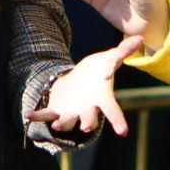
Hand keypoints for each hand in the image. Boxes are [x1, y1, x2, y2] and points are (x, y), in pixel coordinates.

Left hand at [27, 34, 145, 133]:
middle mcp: (88, 110)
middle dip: (88, 123)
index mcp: (101, 98)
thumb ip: (122, 51)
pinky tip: (28, 115)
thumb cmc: (97, 72)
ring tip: (56, 125)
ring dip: (62, 123)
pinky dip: (38, 116)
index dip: (118, 120)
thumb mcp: (109, 60)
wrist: (79, 82)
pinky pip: (47, 114)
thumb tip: (140, 37)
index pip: (112, 110)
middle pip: (89, 119)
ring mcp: (72, 112)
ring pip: (68, 121)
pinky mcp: (56, 110)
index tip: (123, 132)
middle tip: (87, 127)